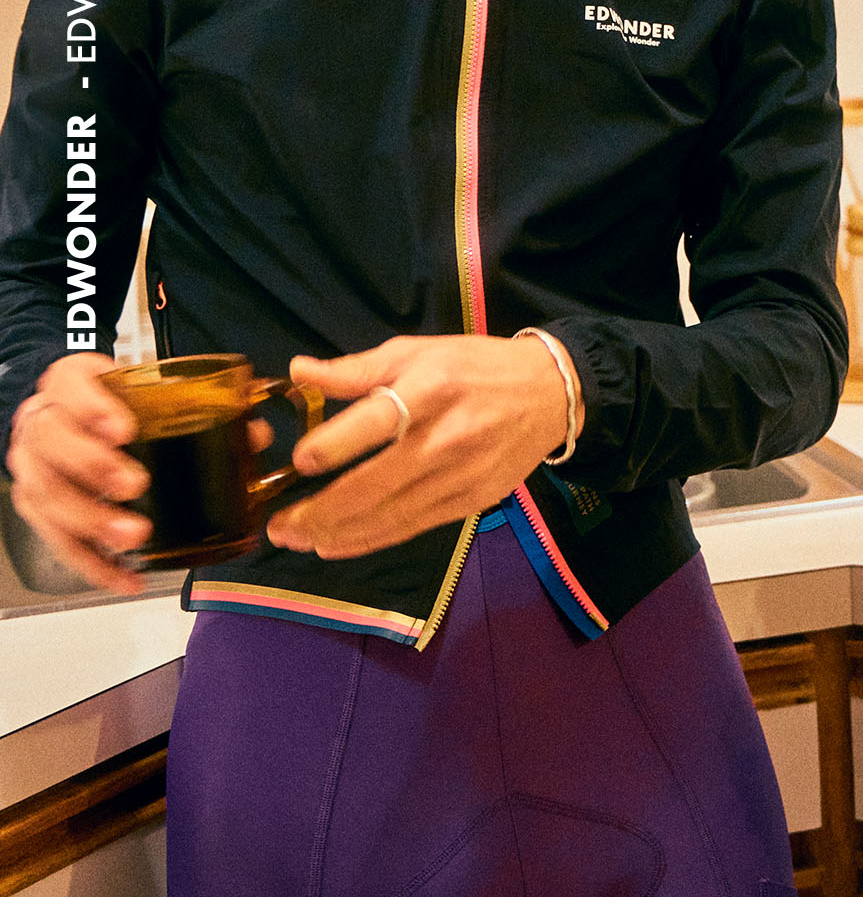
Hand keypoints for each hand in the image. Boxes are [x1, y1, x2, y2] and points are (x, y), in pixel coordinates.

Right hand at [6, 355, 273, 595]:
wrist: (73, 412)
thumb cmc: (117, 401)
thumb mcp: (144, 387)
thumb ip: (198, 404)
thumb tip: (255, 435)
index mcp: (69, 381)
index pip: (69, 384)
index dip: (93, 408)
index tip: (126, 429)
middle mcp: (42, 422)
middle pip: (53, 443)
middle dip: (95, 466)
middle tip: (136, 484)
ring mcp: (34, 467)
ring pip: (49, 495)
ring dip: (93, 520)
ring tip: (133, 536)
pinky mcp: (38, 509)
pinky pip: (58, 540)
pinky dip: (92, 563)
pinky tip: (124, 576)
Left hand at [265, 334, 575, 559]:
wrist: (549, 393)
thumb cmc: (475, 366)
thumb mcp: (418, 351)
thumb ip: (357, 369)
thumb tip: (297, 373)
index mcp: (430, 388)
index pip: (372, 422)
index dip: (329, 447)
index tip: (298, 462)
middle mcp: (445, 436)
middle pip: (373, 483)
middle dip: (318, 511)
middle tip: (278, 526)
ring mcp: (460, 475)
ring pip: (388, 515)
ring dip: (336, 533)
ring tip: (297, 539)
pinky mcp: (471, 502)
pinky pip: (412, 527)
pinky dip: (370, 539)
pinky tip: (338, 544)